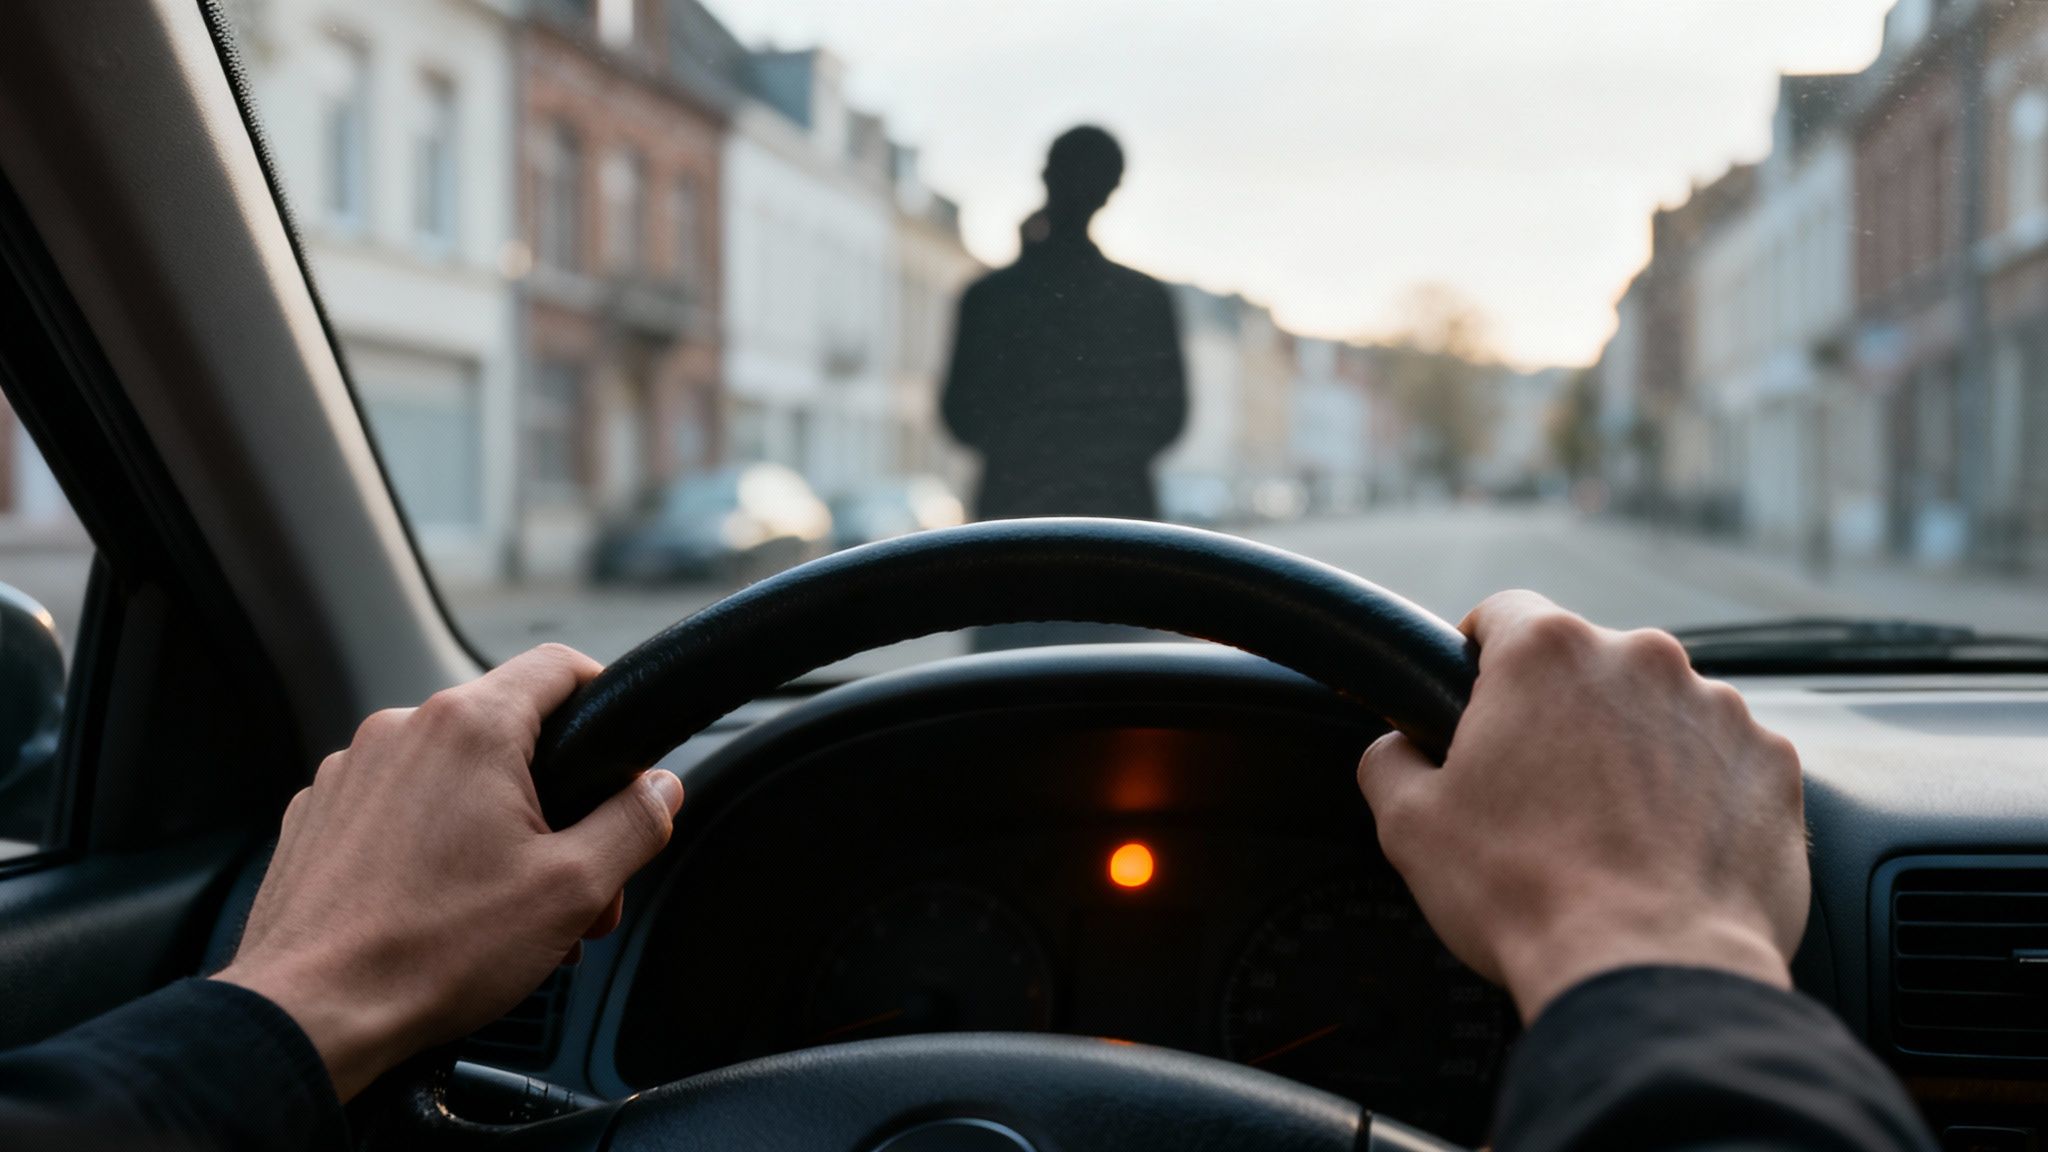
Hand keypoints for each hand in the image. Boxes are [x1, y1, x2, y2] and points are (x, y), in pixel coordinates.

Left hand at [214, 644, 683, 1099]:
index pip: (558, 665)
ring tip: (511, 911)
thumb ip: (634, 825)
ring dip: (495, 827)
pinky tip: (446, 911)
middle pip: (508, 735)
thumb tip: (663, 790)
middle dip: (556, 801)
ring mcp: (350, 772)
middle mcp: (401, 730)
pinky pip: (398, 809)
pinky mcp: (316, 816)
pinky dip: (433, 844)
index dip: (603, 695)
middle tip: (578, 879)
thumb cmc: (432, 952)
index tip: (618, 745)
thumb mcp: (572, 890)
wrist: (308, 1015)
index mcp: (469, 728)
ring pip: (451, 776)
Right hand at [1358, 591, 1806, 1023]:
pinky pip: (1722, 761)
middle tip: (1538, 791)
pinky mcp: (1774, 766)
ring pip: (1659, 710)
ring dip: (1633, 750)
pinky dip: (1698, 792)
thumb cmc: (1525, 893)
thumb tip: (1398, 747)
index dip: (1480, 655)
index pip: (1504, 613)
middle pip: (1587, 664)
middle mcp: (1642, 658)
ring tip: (1611, 831)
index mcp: (1548, 653)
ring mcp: (1720, 709)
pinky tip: (1667, 850)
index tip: (1476, 700)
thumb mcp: (1409, 825)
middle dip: (1562, 713)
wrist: (1651, 972)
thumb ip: (1390, 759)